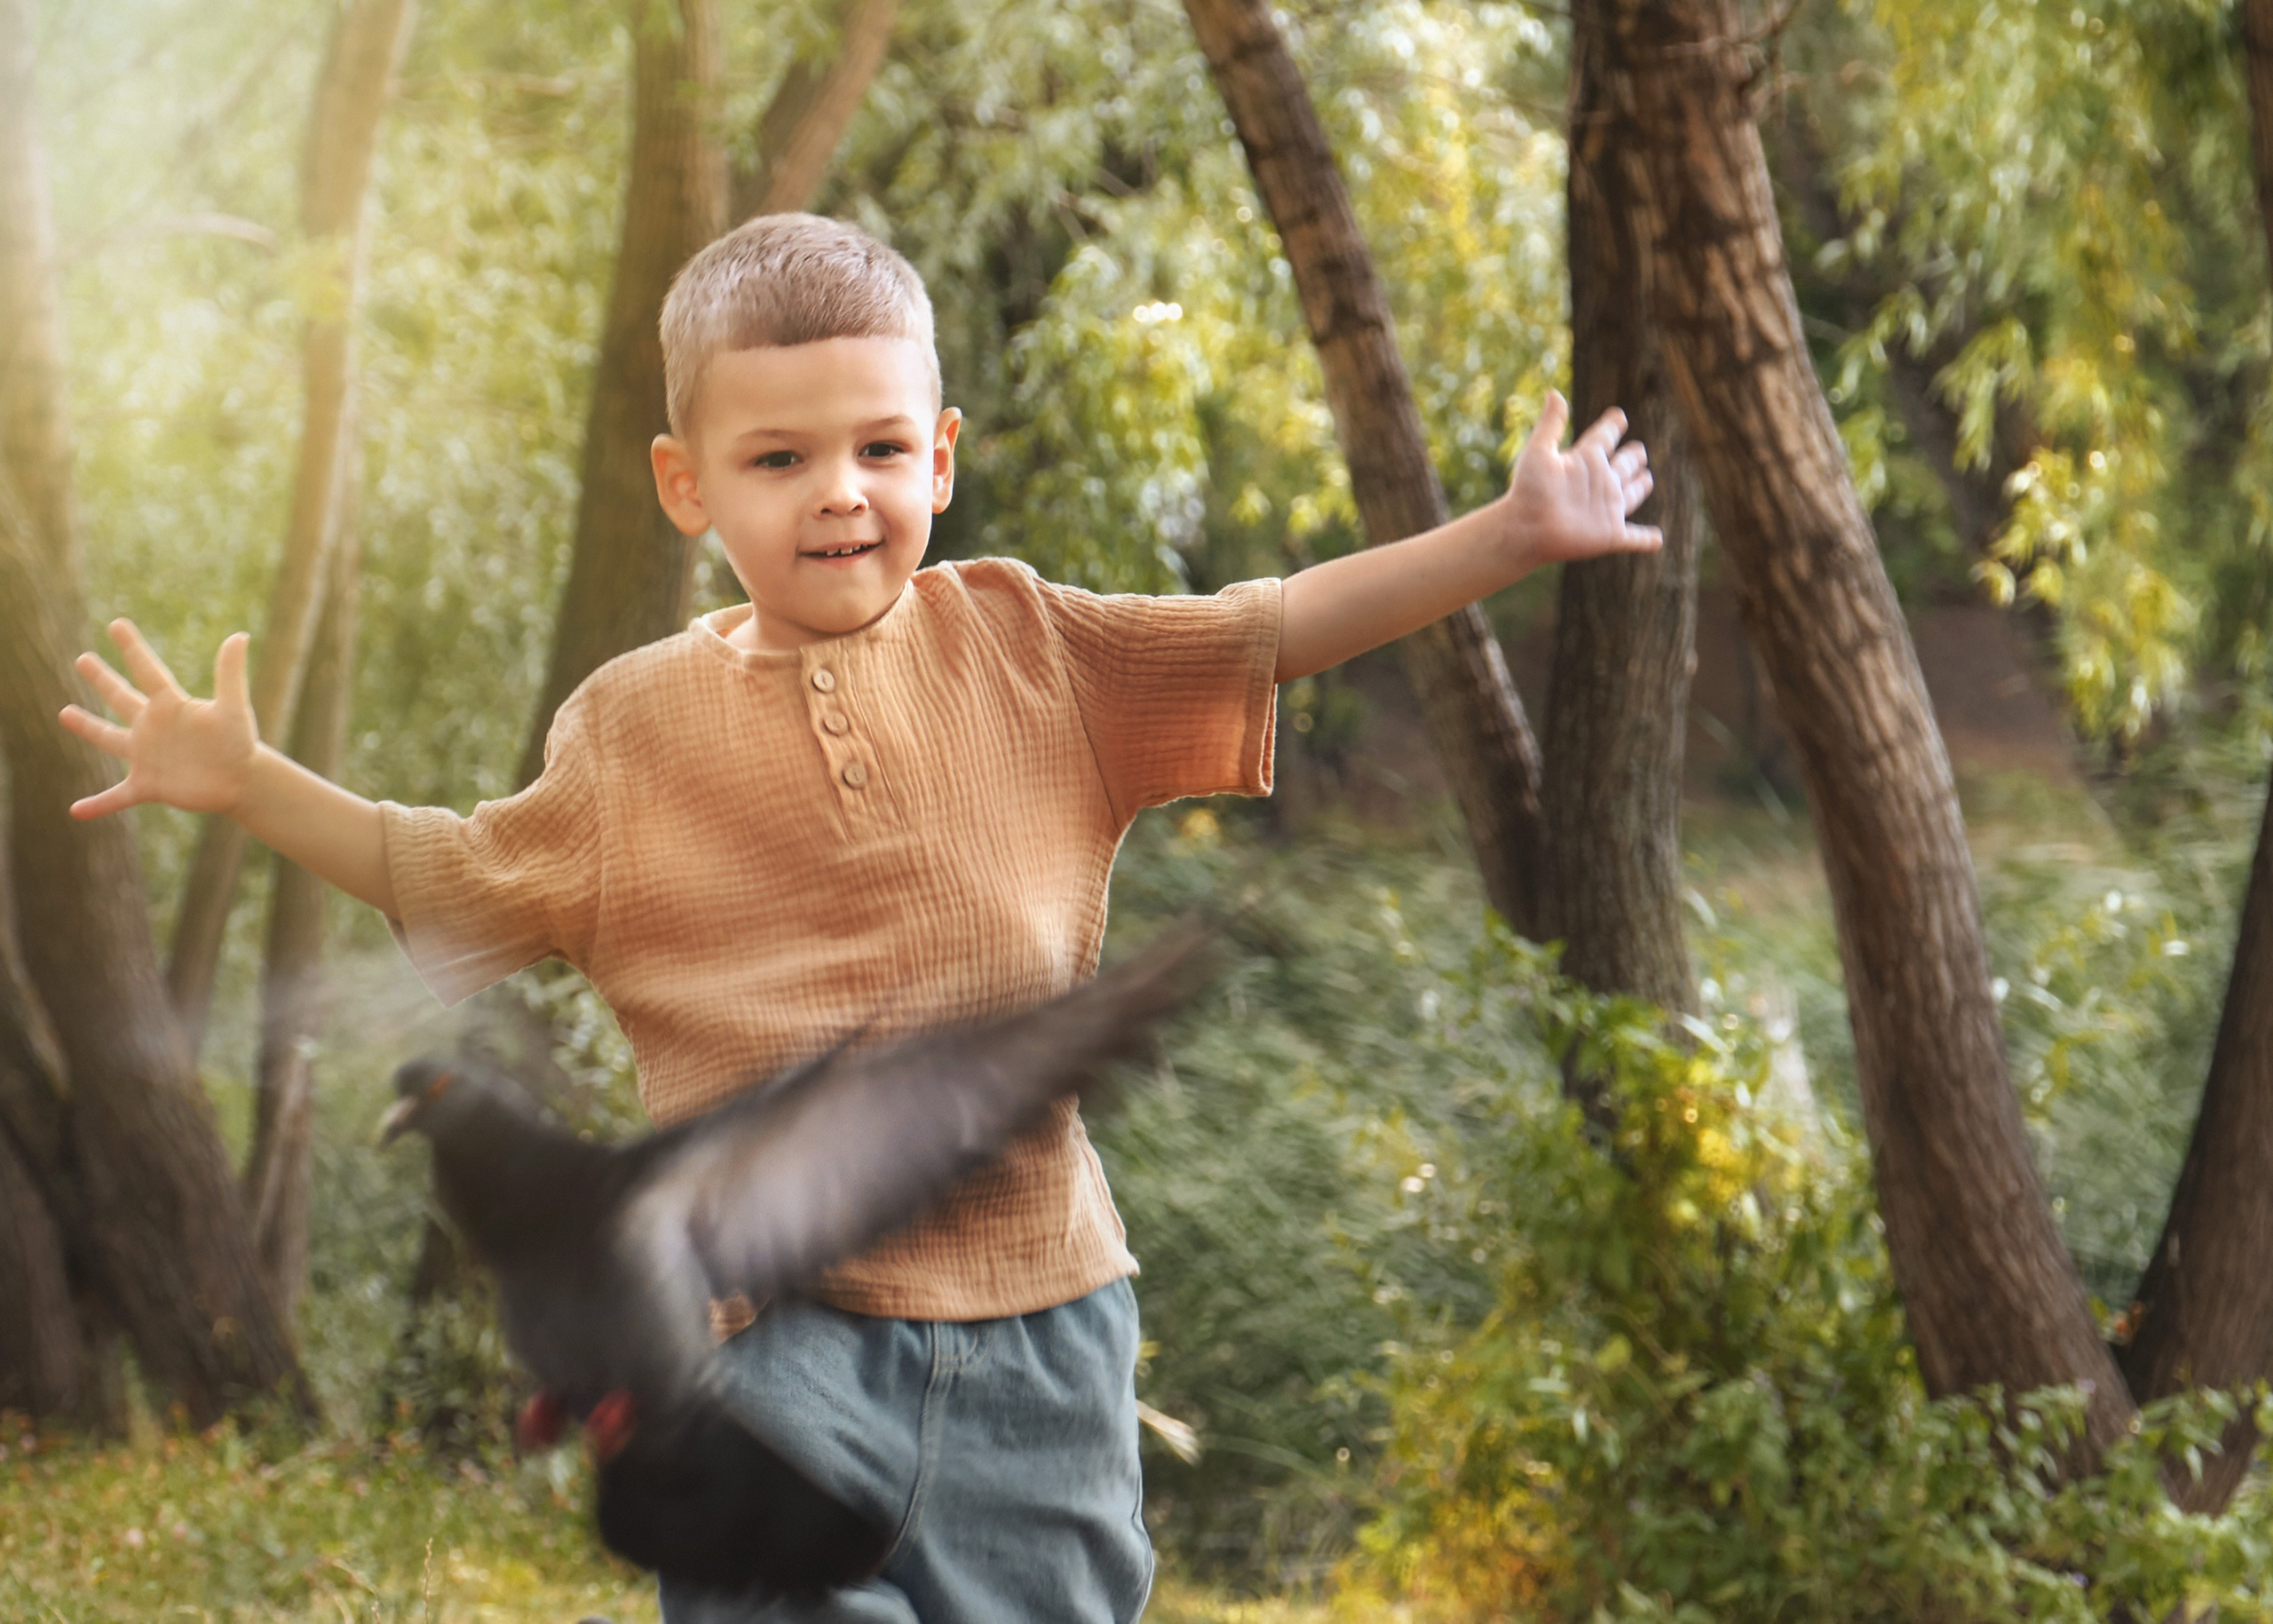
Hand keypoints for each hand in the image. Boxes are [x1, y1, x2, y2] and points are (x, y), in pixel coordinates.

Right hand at [59, 621, 258, 819]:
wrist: (243, 781)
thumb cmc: (240, 743)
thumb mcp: (233, 709)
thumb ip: (230, 674)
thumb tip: (239, 636)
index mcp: (171, 706)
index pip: (148, 671)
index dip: (132, 648)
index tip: (116, 624)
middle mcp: (153, 727)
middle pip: (121, 697)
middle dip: (102, 679)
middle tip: (83, 659)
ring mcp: (146, 756)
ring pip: (109, 739)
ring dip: (87, 727)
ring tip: (64, 713)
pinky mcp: (148, 786)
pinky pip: (116, 797)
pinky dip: (98, 804)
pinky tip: (76, 810)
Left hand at [1505, 390, 1662, 563]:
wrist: (1526, 528)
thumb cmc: (1529, 490)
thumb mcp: (1539, 451)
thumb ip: (1550, 423)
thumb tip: (1553, 392)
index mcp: (1584, 461)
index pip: (1603, 438)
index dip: (1611, 426)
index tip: (1618, 416)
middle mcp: (1599, 483)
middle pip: (1621, 466)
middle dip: (1630, 458)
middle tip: (1638, 450)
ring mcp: (1606, 510)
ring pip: (1630, 496)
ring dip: (1639, 488)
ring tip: (1647, 479)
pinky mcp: (1610, 535)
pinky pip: (1634, 538)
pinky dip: (1647, 540)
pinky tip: (1657, 540)